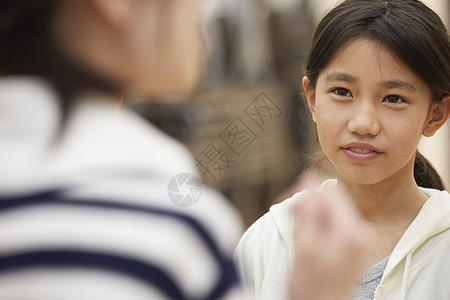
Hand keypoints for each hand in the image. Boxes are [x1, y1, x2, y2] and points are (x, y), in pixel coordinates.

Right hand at [290, 177, 372, 299]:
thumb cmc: (313, 287)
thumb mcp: (304, 245)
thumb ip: (307, 211)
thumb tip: (308, 181)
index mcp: (351, 230)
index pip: (329, 190)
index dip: (306, 190)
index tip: (290, 203)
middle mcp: (360, 231)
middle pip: (331, 199)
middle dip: (308, 204)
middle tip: (292, 220)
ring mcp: (358, 238)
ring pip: (330, 210)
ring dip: (311, 215)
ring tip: (300, 235)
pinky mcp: (352, 245)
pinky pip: (333, 223)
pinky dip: (318, 225)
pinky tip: (308, 240)